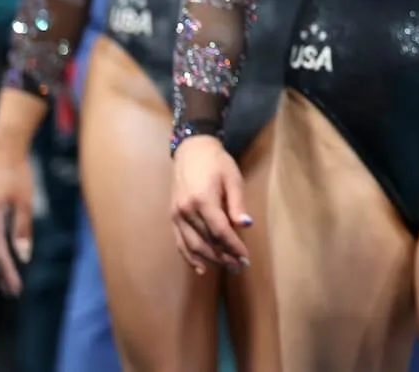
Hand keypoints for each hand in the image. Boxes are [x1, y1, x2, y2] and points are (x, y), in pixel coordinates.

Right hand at [0, 151, 34, 296]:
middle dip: (1, 273)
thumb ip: (23, 230)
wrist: (4, 152)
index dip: (7, 273)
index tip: (16, 288)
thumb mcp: (25, 202)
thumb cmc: (18, 175)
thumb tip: (23, 256)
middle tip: (13, 292)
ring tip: (8, 281)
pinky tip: (2, 258)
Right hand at [171, 135, 251, 274]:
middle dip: (225, 256)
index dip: (234, 247)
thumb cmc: (216, 163)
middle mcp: (186, 211)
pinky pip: (180, 242)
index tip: (246, 258)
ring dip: (210, 259)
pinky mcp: (172, 217)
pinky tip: (201, 268)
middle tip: (240, 267)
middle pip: (207, 241)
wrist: (192, 151)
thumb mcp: (232, 178)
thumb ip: (237, 203)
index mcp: (203, 200)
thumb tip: (246, 226)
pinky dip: (190, 257)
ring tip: (227, 268)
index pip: (220, 231)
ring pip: (193, 245)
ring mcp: (176, 215)